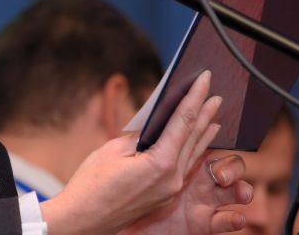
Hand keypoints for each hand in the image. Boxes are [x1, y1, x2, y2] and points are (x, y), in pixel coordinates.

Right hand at [40, 70, 249, 234]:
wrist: (83, 220)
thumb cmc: (92, 185)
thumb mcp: (113, 151)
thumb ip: (138, 137)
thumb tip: (154, 128)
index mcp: (161, 164)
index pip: (183, 122)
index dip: (195, 97)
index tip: (204, 78)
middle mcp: (173, 178)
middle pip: (194, 138)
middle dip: (205, 113)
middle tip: (215, 92)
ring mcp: (170, 190)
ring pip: (193, 154)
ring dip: (204, 133)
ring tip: (215, 115)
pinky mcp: (164, 196)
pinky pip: (185, 167)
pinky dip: (194, 150)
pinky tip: (198, 143)